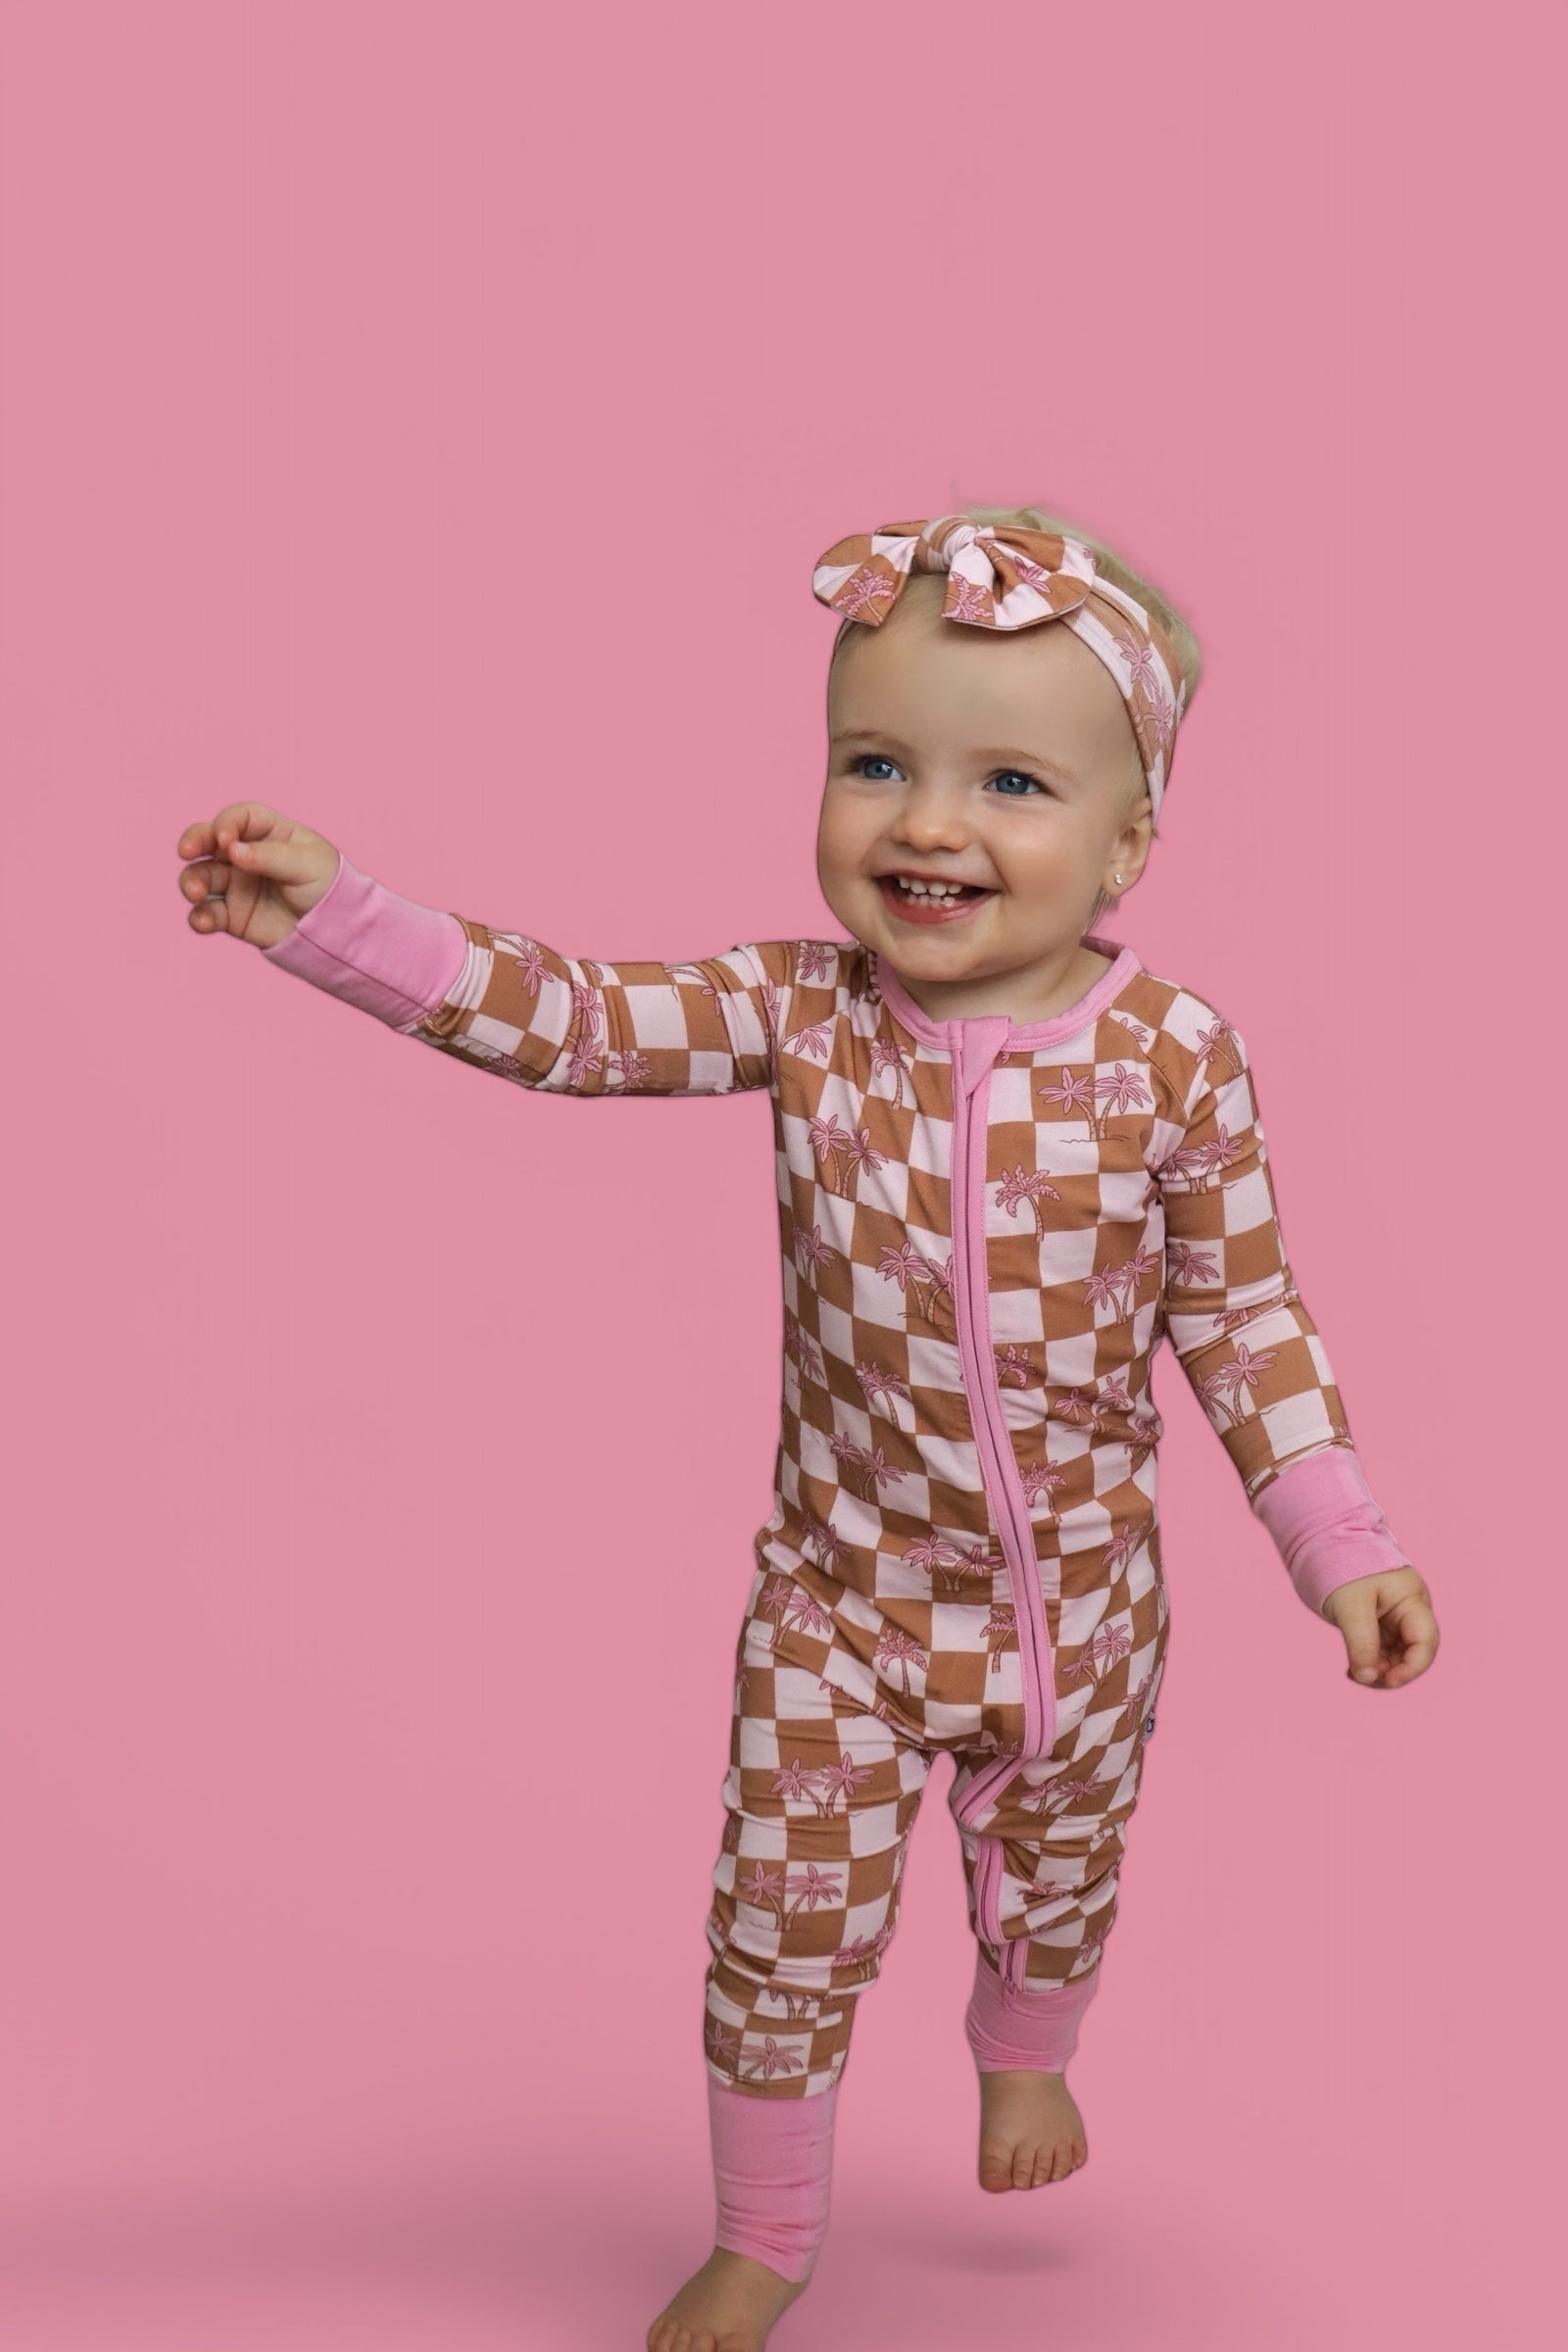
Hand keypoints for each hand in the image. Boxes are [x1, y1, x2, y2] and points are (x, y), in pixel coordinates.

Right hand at [176, 803, 339, 950]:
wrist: (336, 930)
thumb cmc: (328, 886)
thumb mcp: (306, 864)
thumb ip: (269, 856)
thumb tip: (232, 850)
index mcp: (268, 832)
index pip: (239, 818)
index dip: (227, 824)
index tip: (226, 840)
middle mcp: (245, 855)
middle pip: (208, 841)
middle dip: (193, 842)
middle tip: (186, 851)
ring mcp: (236, 884)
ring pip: (200, 876)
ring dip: (191, 882)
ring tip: (196, 893)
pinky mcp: (232, 916)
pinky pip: (207, 913)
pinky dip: (199, 917)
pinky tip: (202, 921)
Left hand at [1320, 1567, 1437, 1688]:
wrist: (1326, 1541)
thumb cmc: (1341, 1565)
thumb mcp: (1350, 1605)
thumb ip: (1361, 1642)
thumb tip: (1367, 1678)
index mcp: (1412, 1599)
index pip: (1425, 1641)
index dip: (1412, 1667)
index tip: (1387, 1680)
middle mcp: (1409, 1609)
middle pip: (1414, 1652)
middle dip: (1393, 1672)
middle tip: (1363, 1678)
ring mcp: (1395, 1616)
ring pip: (1398, 1655)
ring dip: (1380, 1670)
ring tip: (1354, 1674)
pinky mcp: (1379, 1621)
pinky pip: (1382, 1649)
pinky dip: (1370, 1662)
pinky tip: (1353, 1670)